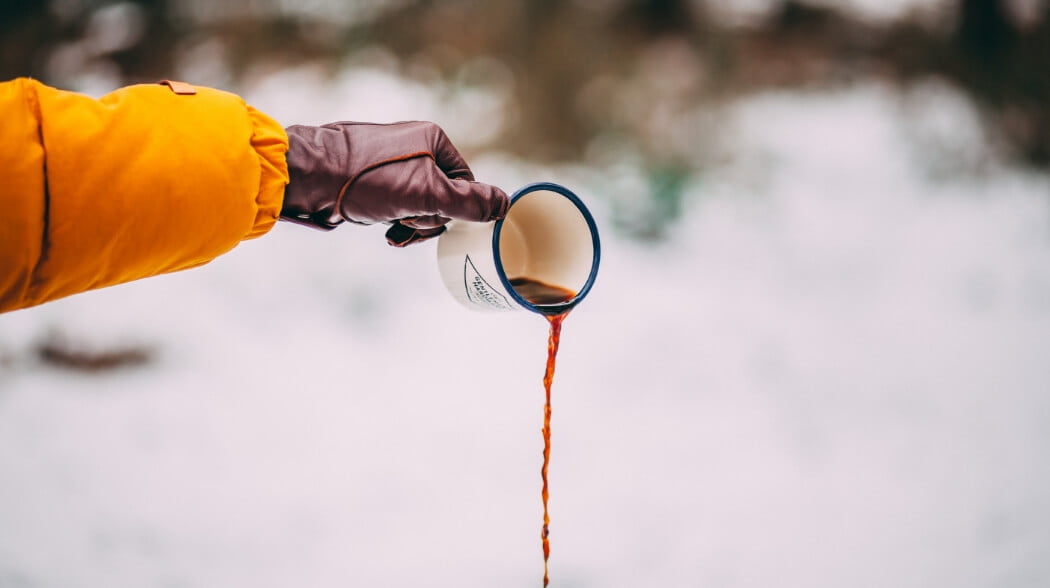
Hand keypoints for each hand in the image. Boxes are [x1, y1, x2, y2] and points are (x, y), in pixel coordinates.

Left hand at [281, 121, 508, 245]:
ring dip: (409, 224)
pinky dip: (393, 221)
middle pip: (443, 197)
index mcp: (434, 140)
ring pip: (419, 205)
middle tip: (405, 223)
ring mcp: (393, 162)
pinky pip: (398, 204)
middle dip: (426, 219)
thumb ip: (468, 202)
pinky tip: (382, 228)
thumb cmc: (367, 180)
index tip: (428, 217)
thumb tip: (505, 205)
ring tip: (390, 228)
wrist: (310, 177)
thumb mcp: (425, 194)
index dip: (451, 210)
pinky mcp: (373, 178)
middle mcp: (415, 147)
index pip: (465, 185)